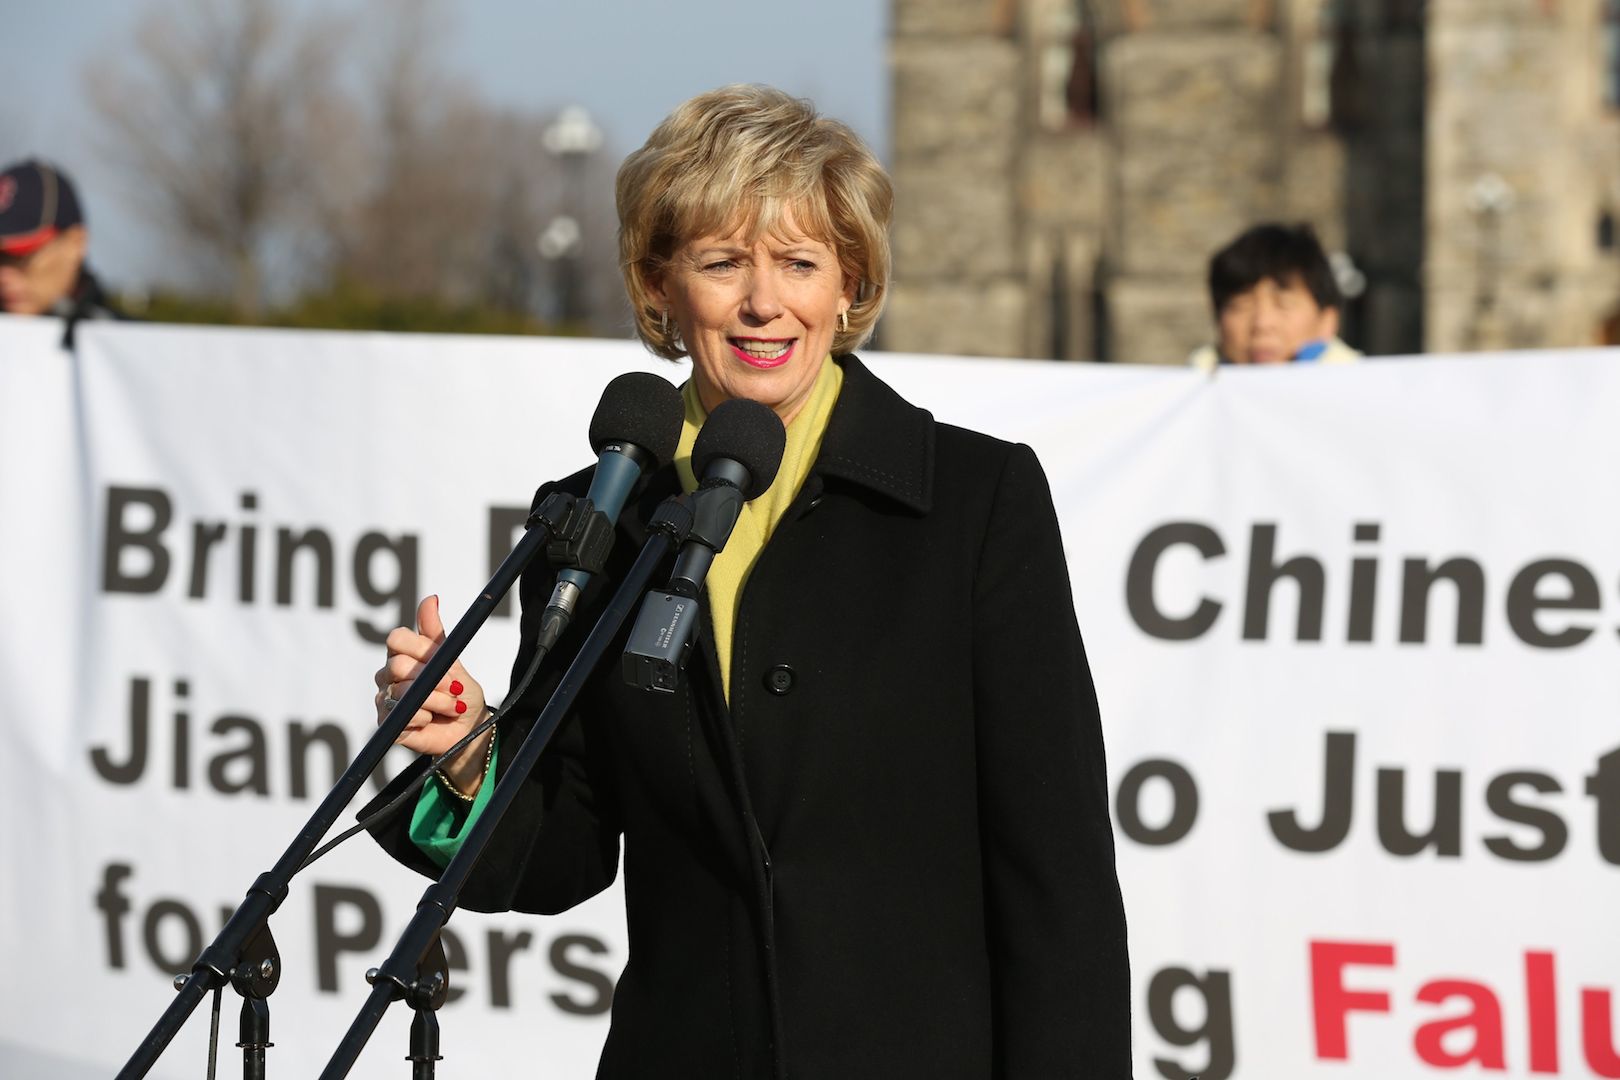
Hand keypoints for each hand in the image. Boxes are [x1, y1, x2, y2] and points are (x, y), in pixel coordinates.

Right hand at [374, 595, 491, 790]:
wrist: (467, 728)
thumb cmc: (459, 692)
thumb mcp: (453, 659)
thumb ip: (435, 631)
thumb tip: (431, 598)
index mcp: (402, 654)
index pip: (396, 639)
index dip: (420, 649)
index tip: (440, 659)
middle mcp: (388, 674)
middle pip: (398, 665)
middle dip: (433, 678)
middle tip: (452, 688)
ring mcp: (384, 699)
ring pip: (403, 692)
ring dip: (435, 700)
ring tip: (450, 706)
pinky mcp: (387, 724)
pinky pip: (403, 716)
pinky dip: (424, 717)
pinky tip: (431, 720)